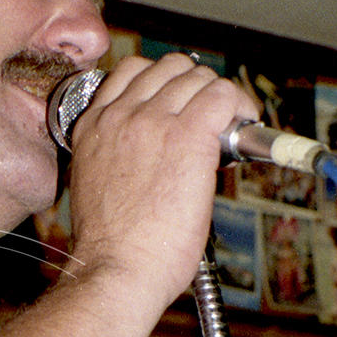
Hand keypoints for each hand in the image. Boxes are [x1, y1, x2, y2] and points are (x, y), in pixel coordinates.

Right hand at [66, 52, 259, 312]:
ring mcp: (153, 122)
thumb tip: (152, 154)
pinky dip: (239, 104)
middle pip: (169, 67)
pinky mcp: (187, 136)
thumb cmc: (111, 248)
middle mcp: (120, 116)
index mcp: (93, 127)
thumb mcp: (96, 184)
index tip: (181, 106)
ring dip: (219, 96)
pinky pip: (222, 95)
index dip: (165, 84)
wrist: (115, 270)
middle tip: (211, 116)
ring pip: (198, 76)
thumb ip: (117, 156)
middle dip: (195, 86)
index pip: (132, 72)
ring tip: (231, 124)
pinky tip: (243, 124)